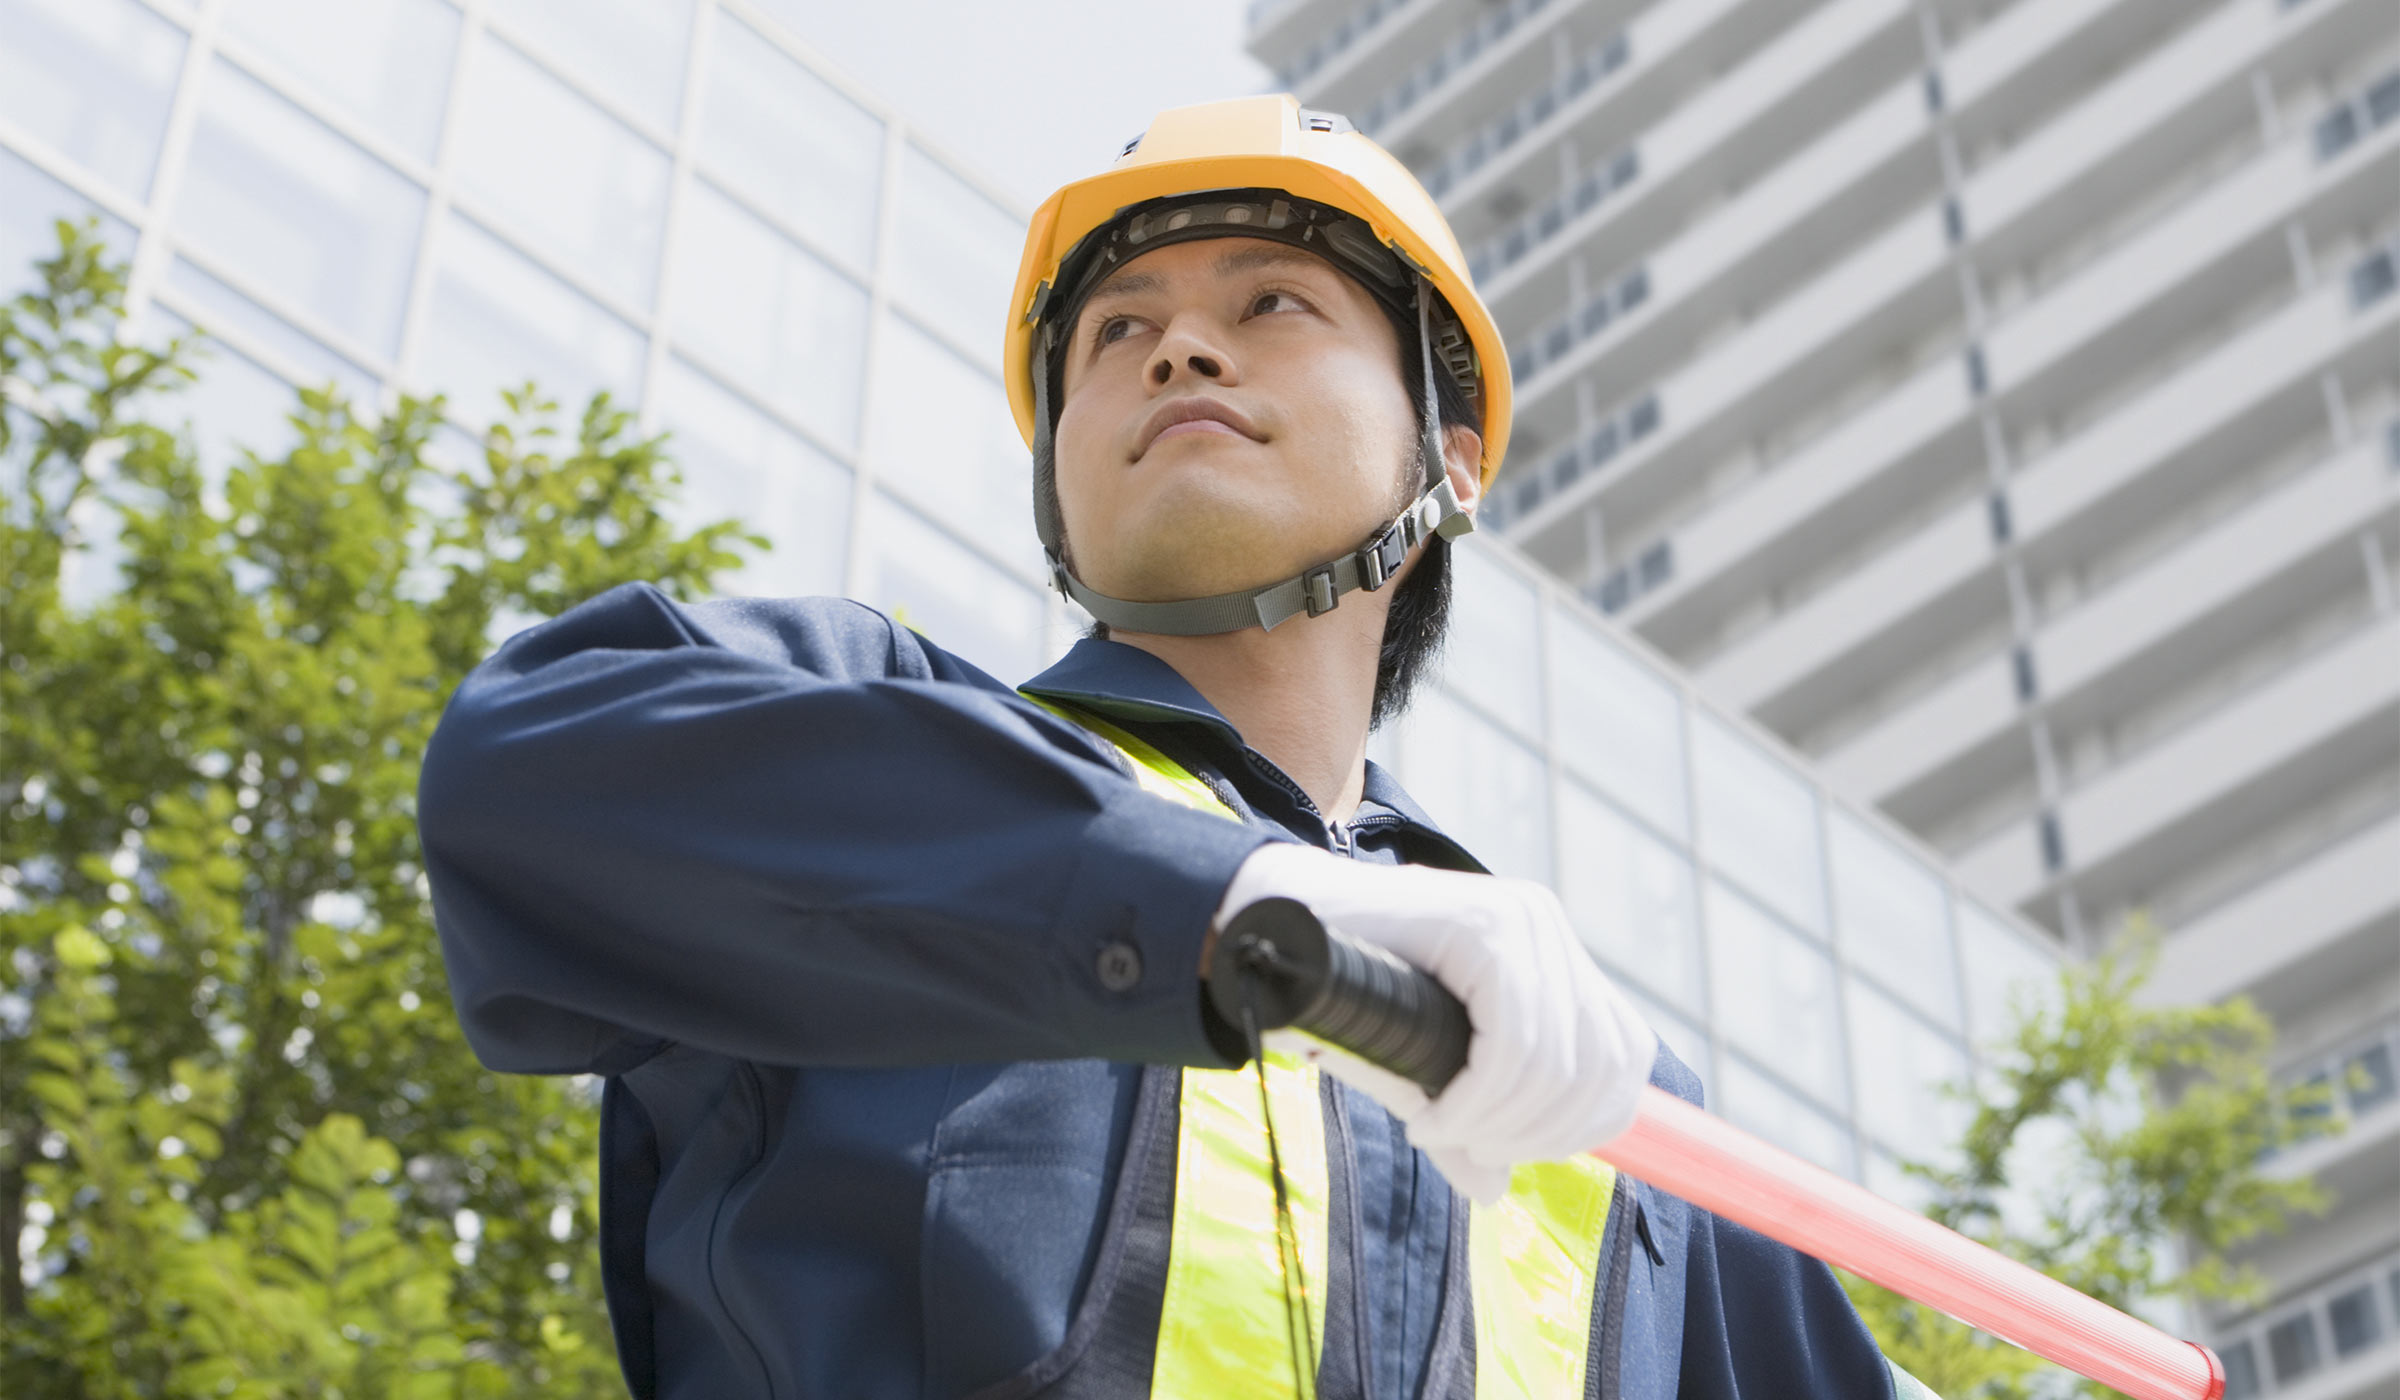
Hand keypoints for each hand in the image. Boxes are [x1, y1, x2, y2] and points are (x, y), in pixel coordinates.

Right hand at [1215, 843, 1654, 1202]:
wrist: (1270, 931)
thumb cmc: (1343, 996)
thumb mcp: (1422, 1067)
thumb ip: (1467, 1120)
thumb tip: (1493, 1190)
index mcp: (1550, 950)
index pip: (1624, 1053)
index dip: (1586, 1123)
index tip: (1512, 1151)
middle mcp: (1545, 926)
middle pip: (1599, 1067)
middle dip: (1536, 1133)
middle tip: (1467, 1147)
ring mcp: (1520, 920)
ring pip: (1554, 1064)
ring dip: (1496, 1123)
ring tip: (1438, 1133)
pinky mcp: (1483, 927)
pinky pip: (1511, 1048)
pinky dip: (1472, 1104)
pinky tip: (1426, 1118)